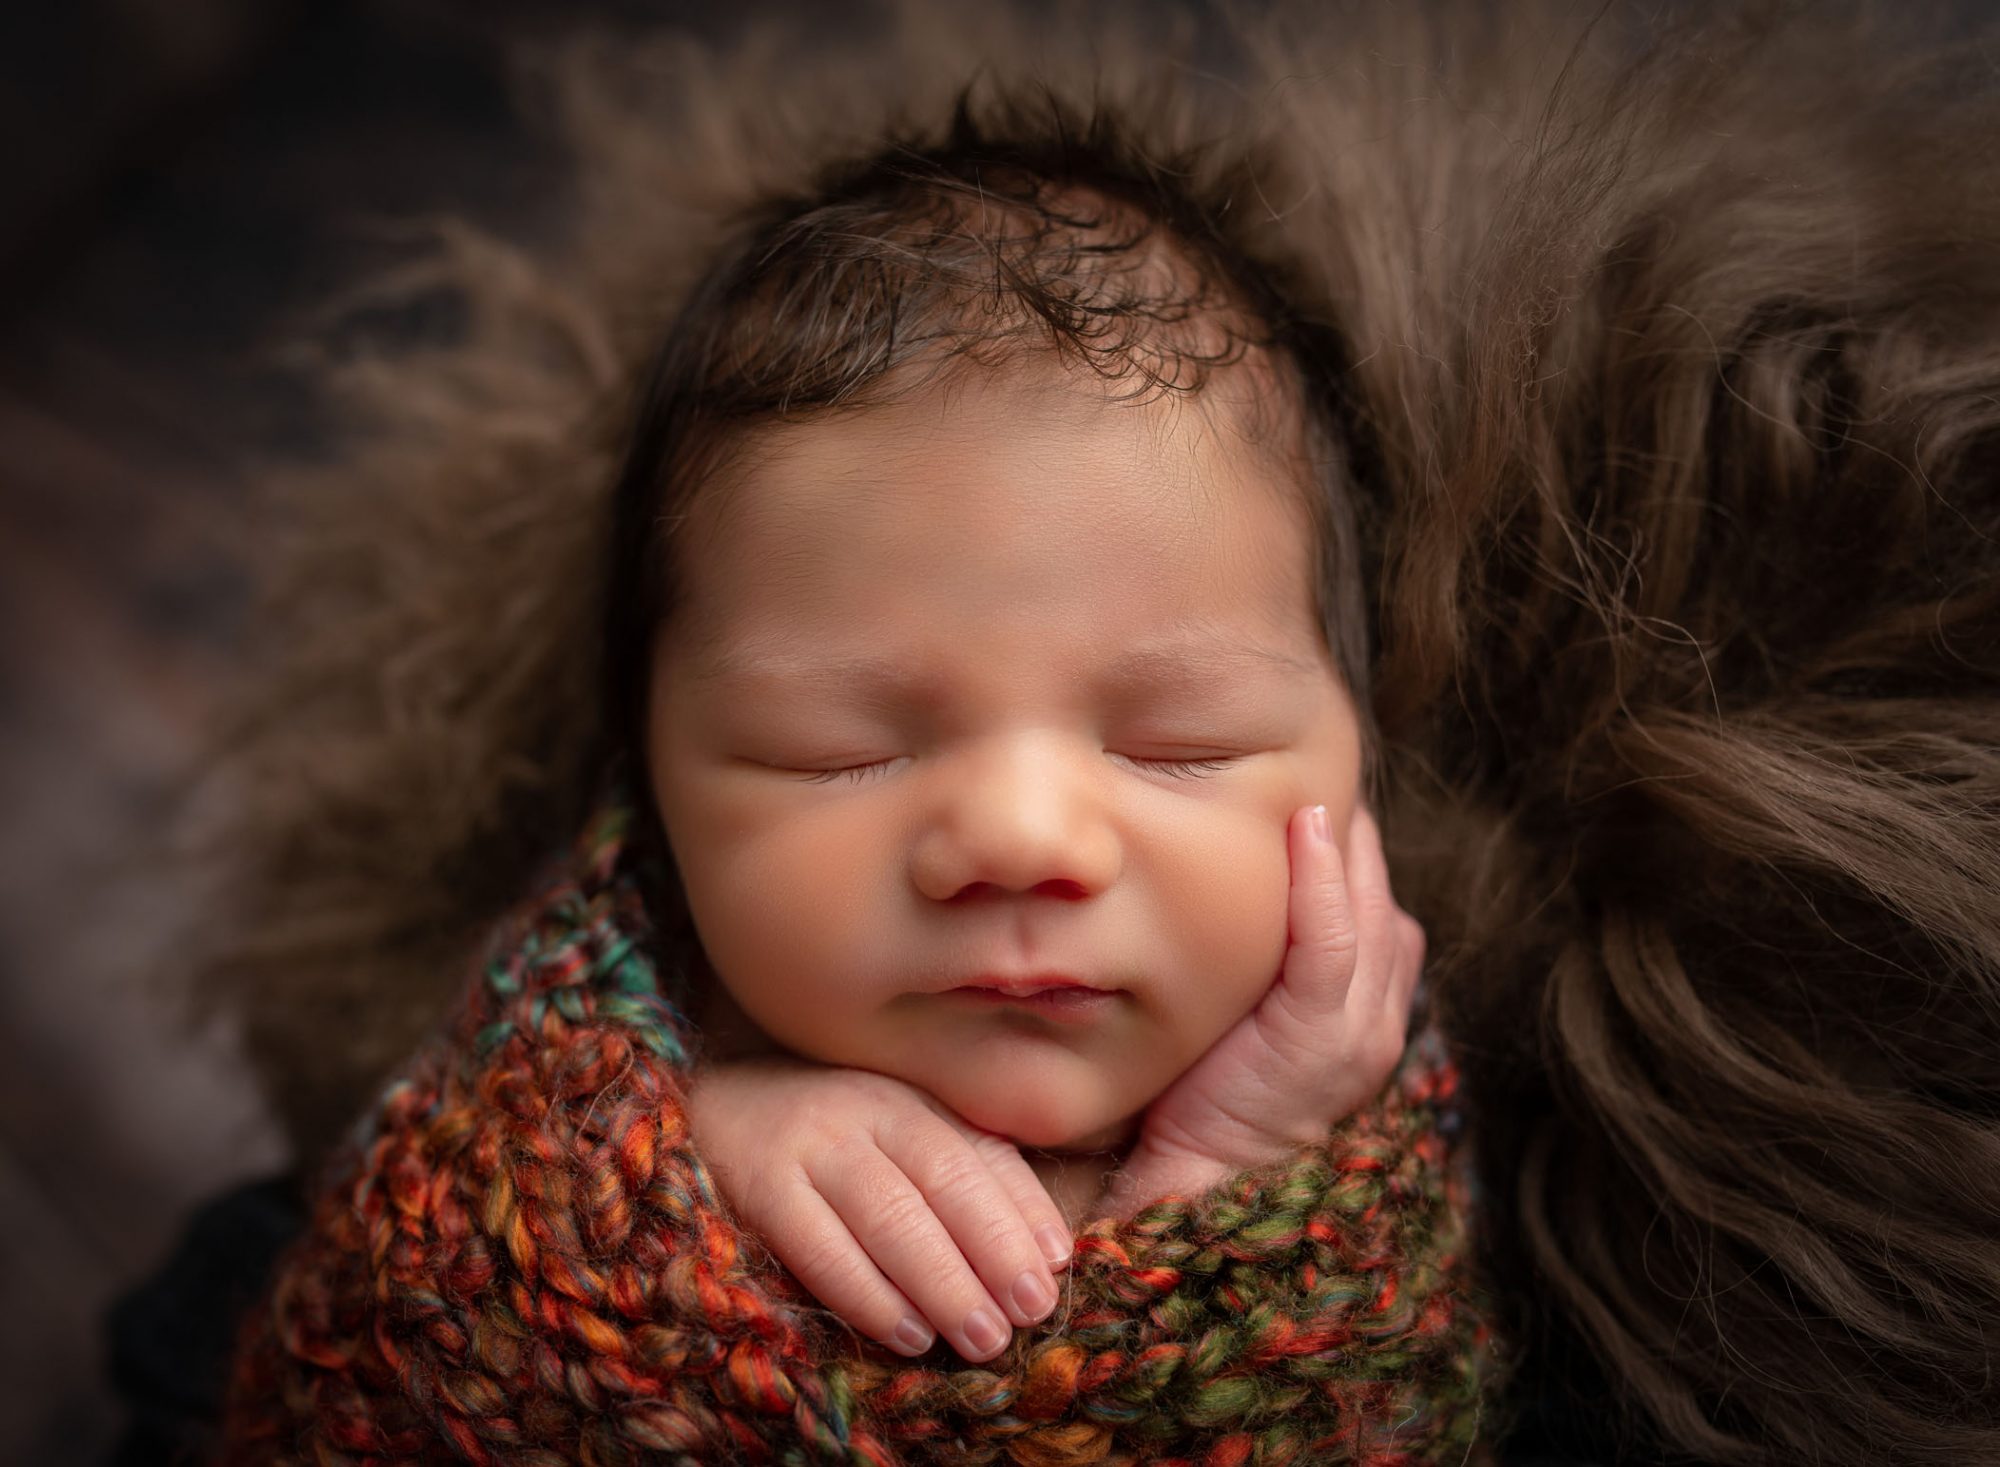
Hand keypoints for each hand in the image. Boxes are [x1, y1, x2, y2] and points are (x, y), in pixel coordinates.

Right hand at [683, 1055, 1072, 1362]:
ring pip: (889, 1214)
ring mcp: (811, 1144)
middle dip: (995, 1251)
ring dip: (943, 1281)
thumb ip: (970, 1176)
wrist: (713, 1100)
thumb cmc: (832, 1136)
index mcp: (914, 1099)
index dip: (1025, 1212)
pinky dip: (868, 1294)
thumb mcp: (902, 1137)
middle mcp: (868, 1110)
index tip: (1058, 1268)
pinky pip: (818, 1244)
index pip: (983, 1154)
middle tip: (1031, 1313)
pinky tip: (907, 1333)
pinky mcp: (760, 1184)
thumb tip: (1049, 1251)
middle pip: (945, 1179)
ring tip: (984, 1337)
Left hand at [1104, 803, 1425, 1214]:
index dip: (1347, 848)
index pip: (1375, 904)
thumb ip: (1258, 965)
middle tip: (1304, 767)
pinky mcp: (1325, 1039)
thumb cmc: (1202, 1103)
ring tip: (1306, 780)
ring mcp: (1361, 1029)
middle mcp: (1380, 1015)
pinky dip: (1326, 879)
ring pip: (1367, 907)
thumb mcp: (1241, 1018)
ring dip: (1340, 840)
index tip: (1302, 793)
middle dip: (1347, 831)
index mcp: (1367, 1011)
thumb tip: (1221, 886)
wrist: (1199, 1196)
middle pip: (1379, 894)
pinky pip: (1336, 941)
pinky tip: (1307, 825)